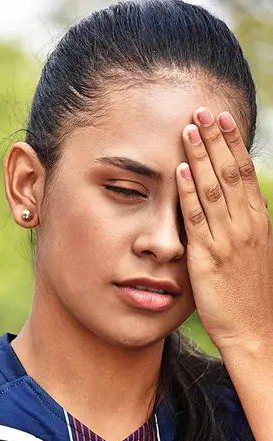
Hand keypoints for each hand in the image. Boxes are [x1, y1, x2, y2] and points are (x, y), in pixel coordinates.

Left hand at [176, 107, 272, 353]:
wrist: (254, 331)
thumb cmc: (250, 295)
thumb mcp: (251, 254)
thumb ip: (238, 227)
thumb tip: (226, 204)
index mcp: (258, 221)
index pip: (245, 173)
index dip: (232, 143)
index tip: (222, 118)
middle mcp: (246, 225)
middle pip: (230, 172)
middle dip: (215, 139)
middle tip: (202, 109)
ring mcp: (228, 239)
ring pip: (215, 188)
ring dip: (201, 155)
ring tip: (188, 128)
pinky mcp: (209, 257)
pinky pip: (198, 218)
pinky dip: (190, 192)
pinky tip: (181, 170)